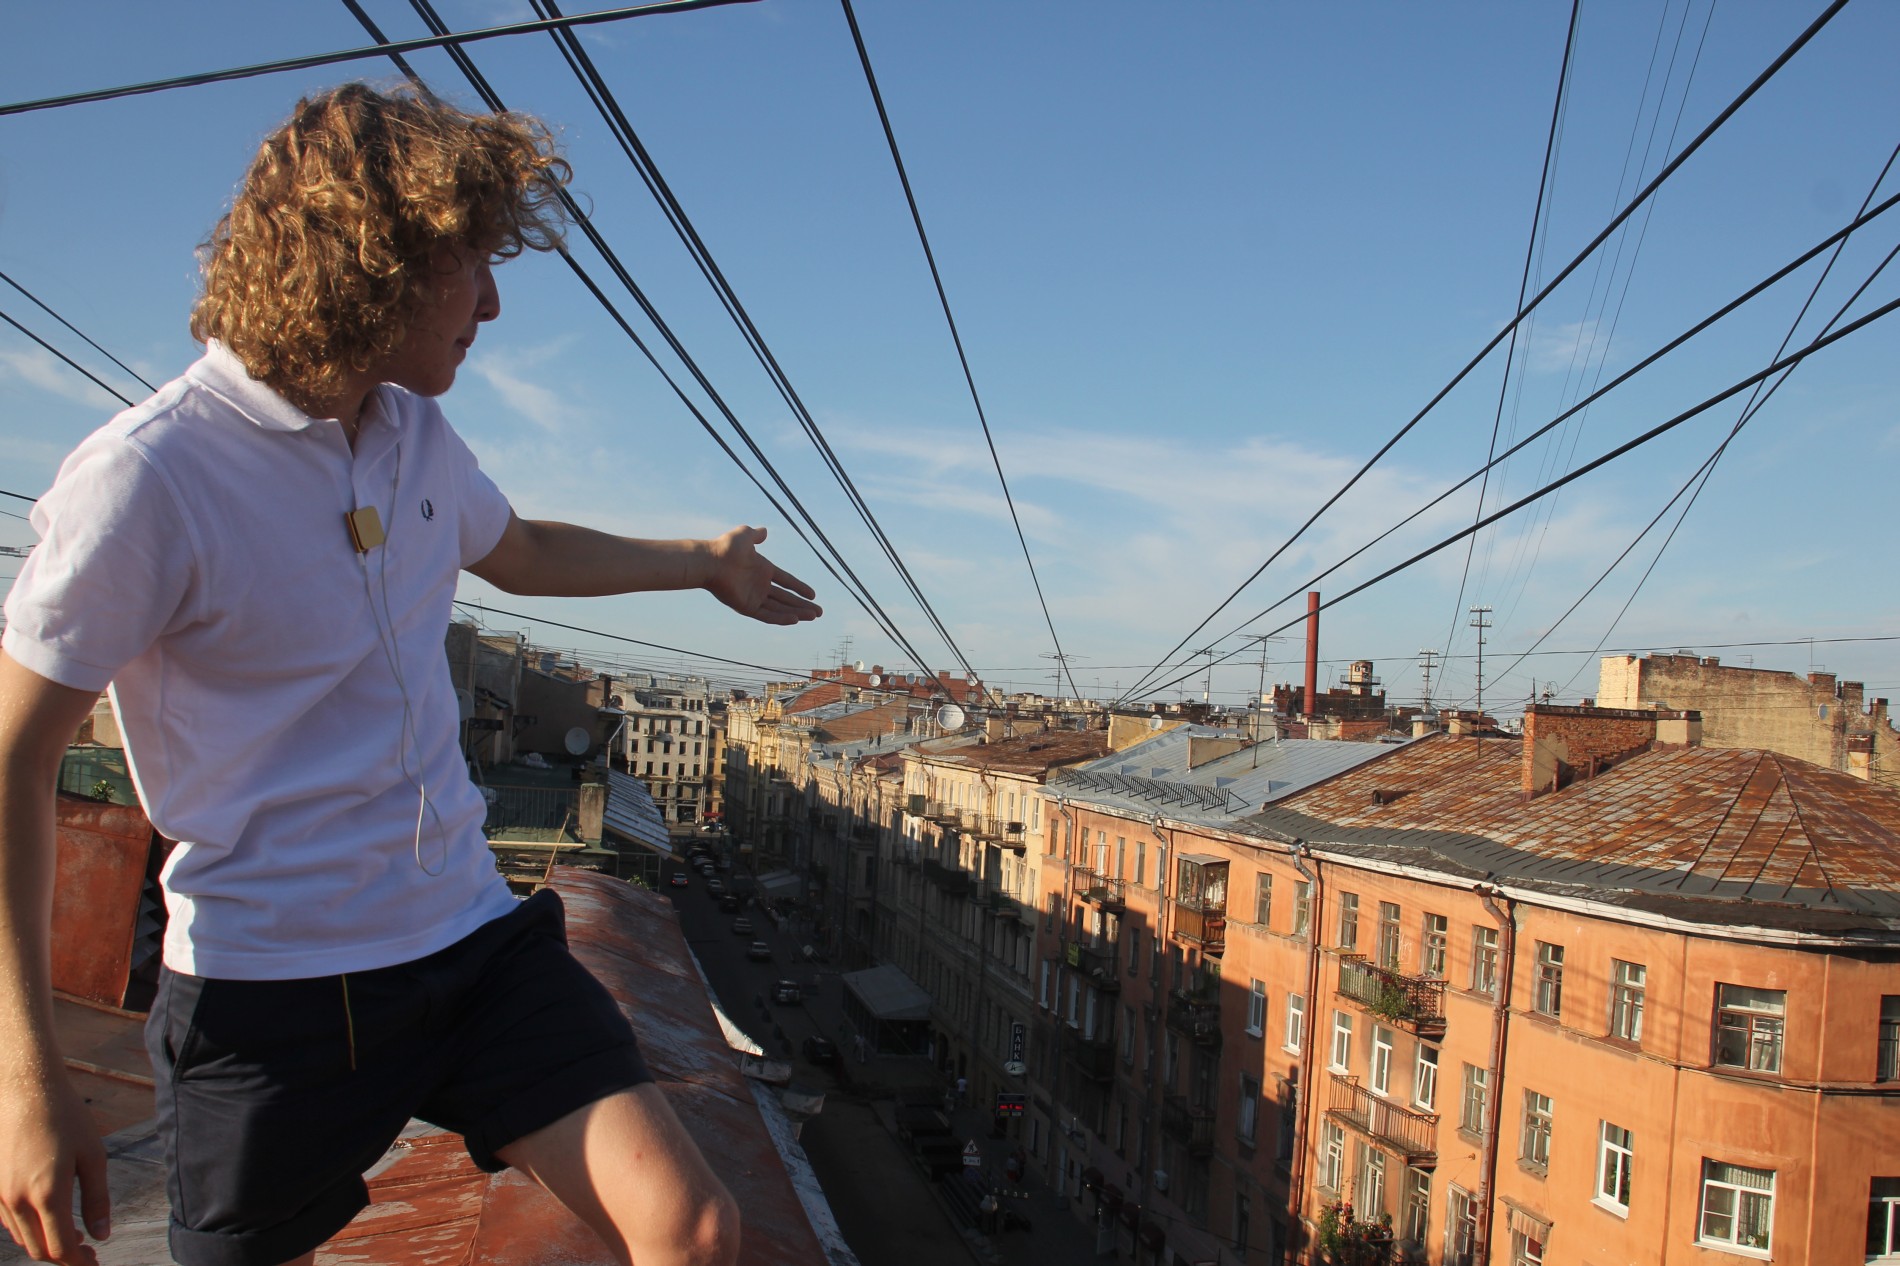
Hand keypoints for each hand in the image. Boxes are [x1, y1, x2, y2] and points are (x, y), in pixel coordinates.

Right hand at [0, 1070, 109, 1265]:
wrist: (25, 1089)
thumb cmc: (66, 1118)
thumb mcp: (93, 1156)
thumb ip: (97, 1199)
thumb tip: (101, 1236)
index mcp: (46, 1194)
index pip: (59, 1249)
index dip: (78, 1263)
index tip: (94, 1263)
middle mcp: (16, 1200)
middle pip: (38, 1249)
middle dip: (64, 1257)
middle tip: (88, 1252)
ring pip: (21, 1238)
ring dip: (46, 1243)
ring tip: (73, 1235)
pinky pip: (8, 1221)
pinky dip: (29, 1228)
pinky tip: (49, 1216)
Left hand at [704, 527, 820, 625]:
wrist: (710, 561)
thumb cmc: (725, 547)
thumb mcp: (745, 535)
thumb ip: (756, 535)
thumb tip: (764, 531)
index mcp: (763, 569)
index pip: (786, 580)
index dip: (799, 587)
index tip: (813, 594)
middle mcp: (760, 585)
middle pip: (786, 598)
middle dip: (803, 605)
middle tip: (819, 612)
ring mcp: (753, 597)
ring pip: (780, 608)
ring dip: (796, 613)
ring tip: (813, 616)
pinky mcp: (746, 607)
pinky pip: (767, 615)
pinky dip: (780, 618)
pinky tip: (795, 620)